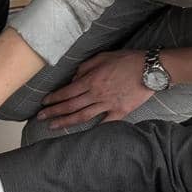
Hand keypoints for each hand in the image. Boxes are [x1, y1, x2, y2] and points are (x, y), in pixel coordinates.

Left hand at [37, 49, 154, 130]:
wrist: (152, 69)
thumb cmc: (128, 59)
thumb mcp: (104, 56)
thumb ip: (86, 67)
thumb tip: (73, 77)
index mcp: (92, 80)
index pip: (67, 92)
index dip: (53, 98)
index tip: (43, 103)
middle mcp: (97, 94)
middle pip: (70, 106)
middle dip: (53, 112)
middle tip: (40, 117)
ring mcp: (109, 105)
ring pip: (83, 116)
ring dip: (66, 122)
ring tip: (52, 127)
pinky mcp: (121, 112)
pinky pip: (105, 123)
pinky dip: (94, 129)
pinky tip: (82, 134)